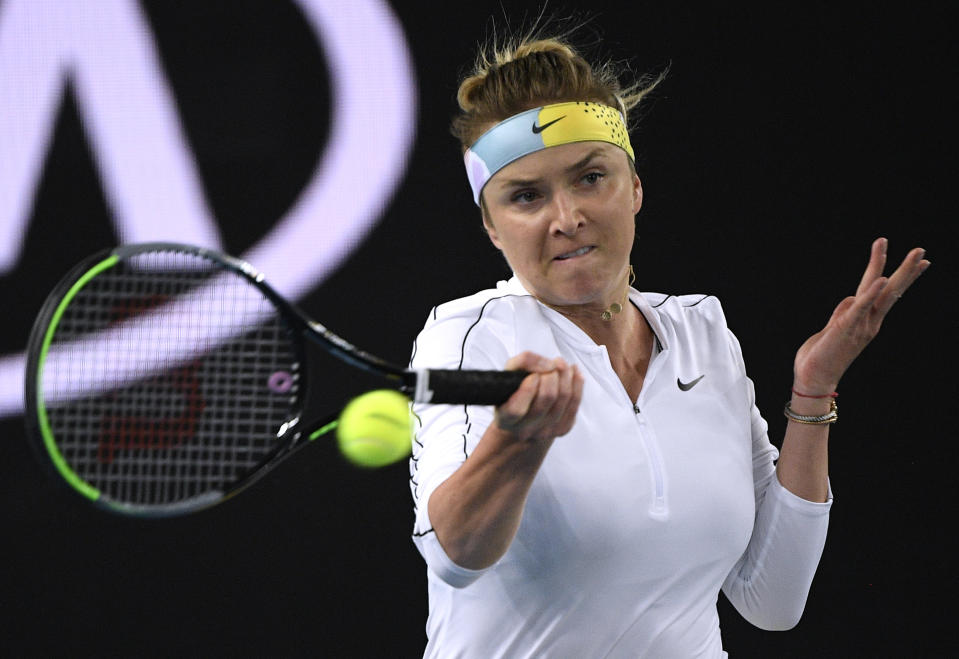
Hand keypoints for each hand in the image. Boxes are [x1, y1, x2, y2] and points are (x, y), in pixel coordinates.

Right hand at [495, 352, 583, 441]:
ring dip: (566, 375)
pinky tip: (573, 372)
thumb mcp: (510, 371)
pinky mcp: (562, 429)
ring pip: (563, 398)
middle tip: (552, 363)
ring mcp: (545, 432)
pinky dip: (577, 383)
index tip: (534, 375)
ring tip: (561, 364)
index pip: (516, 410)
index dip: (527, 390)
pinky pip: (575, 403)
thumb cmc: (515, 389)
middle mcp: (524, 430)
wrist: (525, 415)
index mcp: (505, 419)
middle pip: (546, 399)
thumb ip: (524, 361)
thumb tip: (550, 366)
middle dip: (552, 375)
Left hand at [793, 238, 929, 393]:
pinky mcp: (847, 328)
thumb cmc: (821, 355)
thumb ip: (843, 313)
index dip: (900, 275)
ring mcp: (861, 325)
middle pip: (891, 291)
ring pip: (883, 294)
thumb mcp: (832, 328)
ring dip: (897, 272)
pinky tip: (882, 279)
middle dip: (906, 270)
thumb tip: (852, 297)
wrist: (814, 381)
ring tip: (913, 255)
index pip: (885, 293)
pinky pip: (861, 307)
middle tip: (921, 250)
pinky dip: (871, 293)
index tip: (923, 261)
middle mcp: (869, 322)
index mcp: (865, 321)